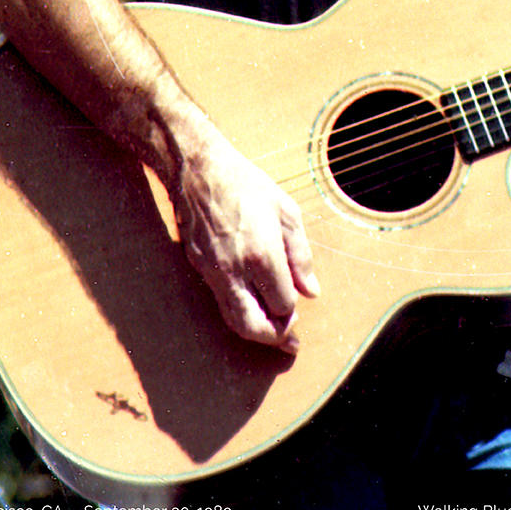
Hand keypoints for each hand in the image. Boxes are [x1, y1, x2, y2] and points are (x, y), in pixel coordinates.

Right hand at [172, 130, 319, 351]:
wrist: (198, 170)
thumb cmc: (246, 184)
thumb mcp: (286, 211)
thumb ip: (301, 255)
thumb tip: (311, 291)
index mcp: (263, 254)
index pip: (283, 303)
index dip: (293, 308)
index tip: (297, 299)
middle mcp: (236, 270)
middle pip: (254, 325)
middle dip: (274, 338)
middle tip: (289, 339)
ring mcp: (213, 271)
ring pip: (232, 320)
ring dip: (255, 332)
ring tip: (273, 332)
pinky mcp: (199, 268)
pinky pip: (220, 302)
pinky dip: (237, 312)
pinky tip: (251, 306)